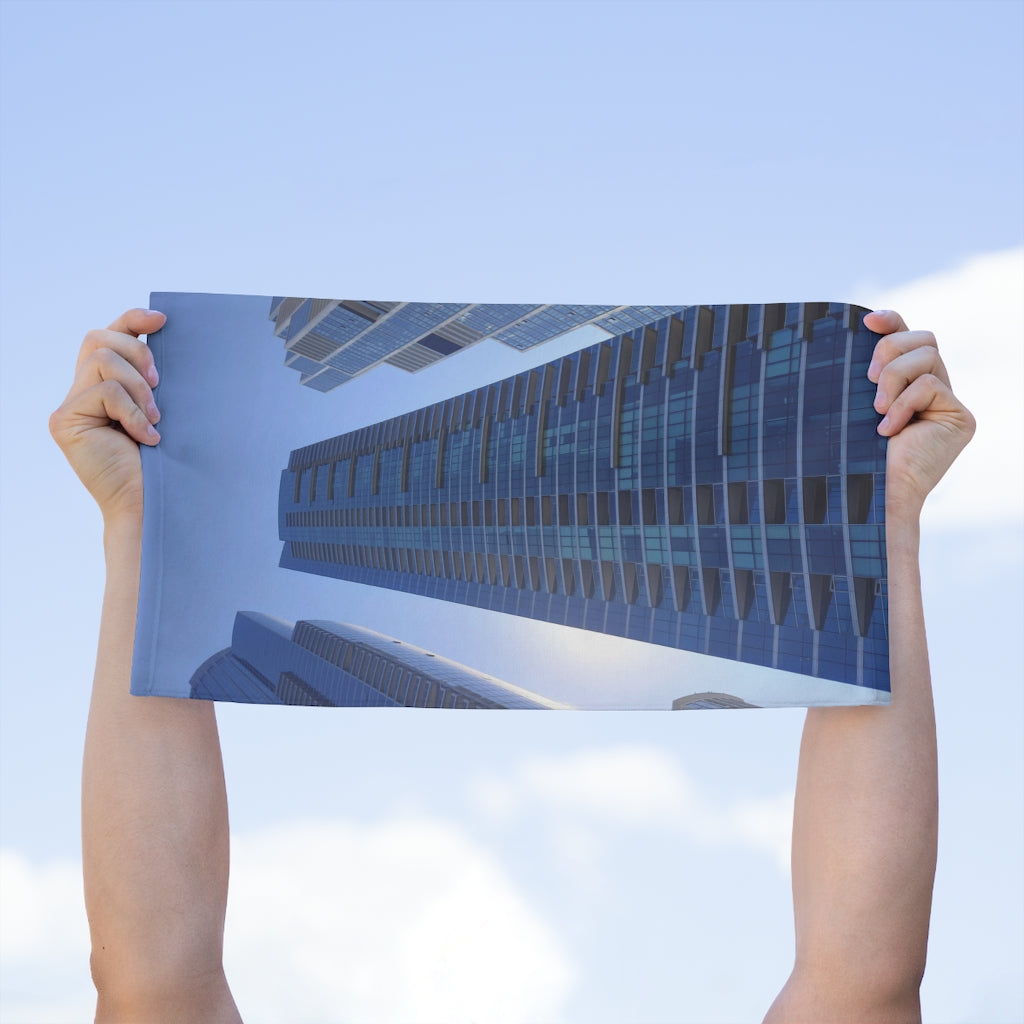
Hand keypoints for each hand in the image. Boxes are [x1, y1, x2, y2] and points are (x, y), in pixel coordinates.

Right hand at [49, 309, 164, 525]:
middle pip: (98, 338)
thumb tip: (167, 336)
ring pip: (101, 360)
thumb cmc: (165, 462)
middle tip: (160, 386)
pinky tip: (146, 438)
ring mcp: (70, 407)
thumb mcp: (162, 409)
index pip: (109, 336)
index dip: (132, 320)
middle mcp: (82, 392)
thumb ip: (153, 379)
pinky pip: (104, 392)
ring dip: (137, 387)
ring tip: (155, 419)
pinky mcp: (65, 421)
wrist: (152, 503)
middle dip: (137, 352)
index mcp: (105, 385)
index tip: (162, 320)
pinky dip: (132, 412)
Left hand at [865, 310, 975, 523]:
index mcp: (905, 384)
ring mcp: (948, 404)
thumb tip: (860, 329)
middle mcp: (932, 390)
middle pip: (924, 338)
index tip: (866, 321)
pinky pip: (931, 385)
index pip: (907, 337)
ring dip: (893, 378)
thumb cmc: (849, 453)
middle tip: (866, 380)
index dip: (891, 322)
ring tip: (876, 410)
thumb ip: (864, 372)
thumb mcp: (851, 402)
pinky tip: (889, 430)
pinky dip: (905, 403)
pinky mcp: (960, 418)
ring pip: (928, 356)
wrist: (868, 494)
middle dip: (890, 350)